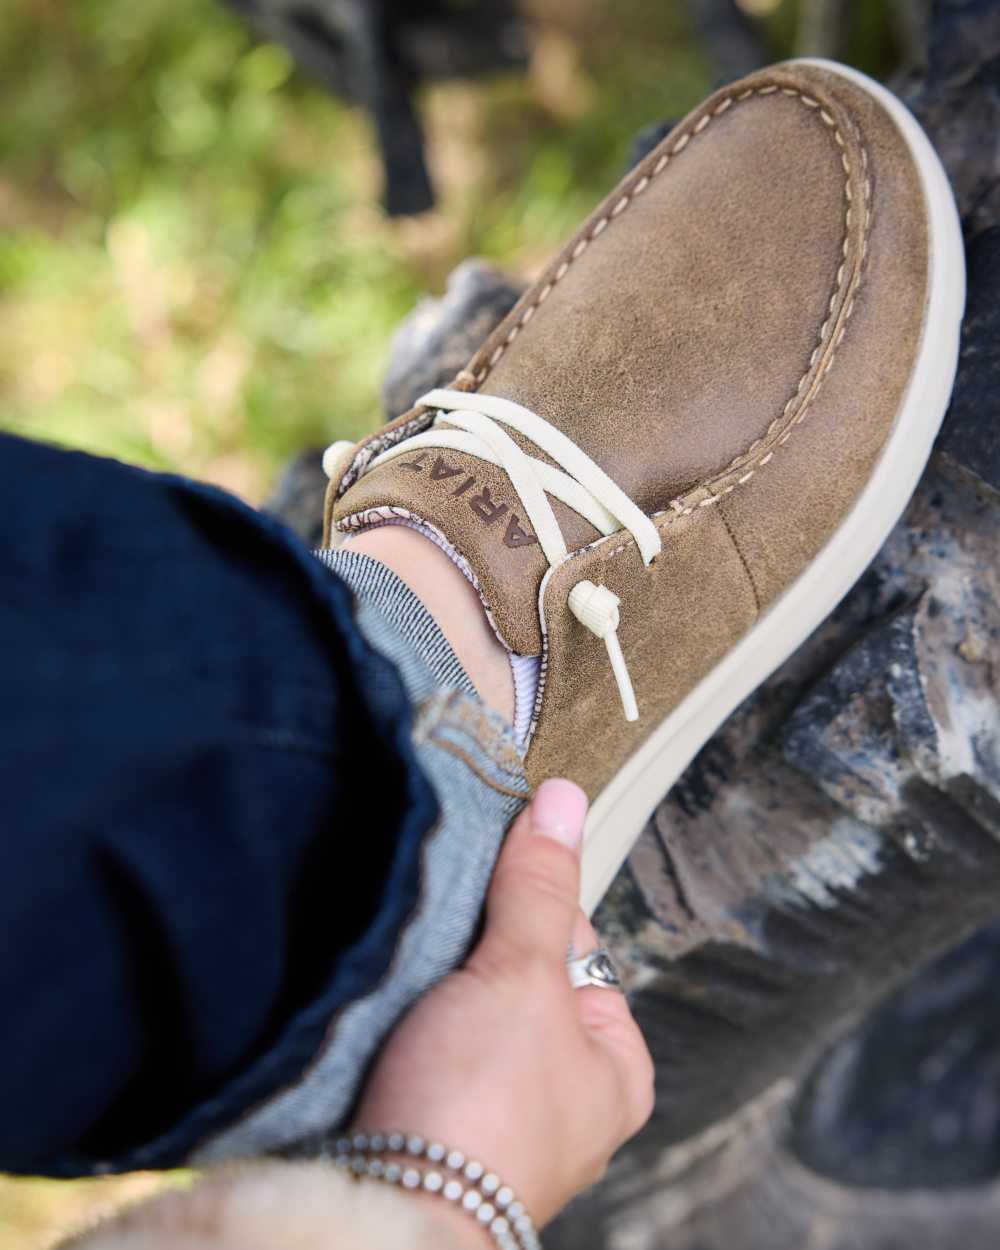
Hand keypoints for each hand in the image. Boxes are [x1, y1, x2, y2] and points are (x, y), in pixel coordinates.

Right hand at [354, 779, 654, 1229]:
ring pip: (462, 1007)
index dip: (534, 904)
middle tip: (443, 937)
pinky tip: (384, 1007)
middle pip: (516, 973)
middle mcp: (561, 1094)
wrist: (385, 1213)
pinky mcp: (433, 1120)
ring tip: (408, 973)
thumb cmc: (482, 1115)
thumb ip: (539, 888)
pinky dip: (403, 1019)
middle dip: (475, 946)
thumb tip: (564, 802)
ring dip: (431, 981)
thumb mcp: (523, 976)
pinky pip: (422, 1042)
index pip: (578, 944)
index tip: (496, 883)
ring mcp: (494, 1112)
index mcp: (612, 1068)